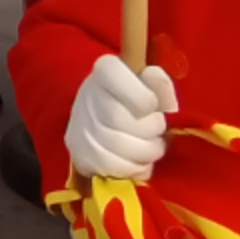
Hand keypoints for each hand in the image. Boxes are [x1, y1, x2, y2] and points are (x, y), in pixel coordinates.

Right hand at [64, 55, 174, 182]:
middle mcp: (87, 95)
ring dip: (145, 151)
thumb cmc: (136, 101)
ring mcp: (80, 127)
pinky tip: (141, 162)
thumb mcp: (150, 85)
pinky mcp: (81, 155)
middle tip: (158, 131)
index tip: (153, 106)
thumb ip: (158, 83)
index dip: (142, 96)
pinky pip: (110, 166)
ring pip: (116, 145)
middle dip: (149, 129)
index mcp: (105, 71)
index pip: (114, 75)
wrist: (106, 123)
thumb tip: (158, 86)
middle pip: (117, 117)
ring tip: (153, 148)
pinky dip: (134, 167)